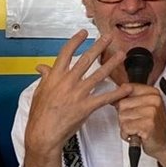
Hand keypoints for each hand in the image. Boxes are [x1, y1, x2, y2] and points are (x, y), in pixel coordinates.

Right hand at [22, 30, 131, 166]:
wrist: (43, 133)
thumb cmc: (40, 115)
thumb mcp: (39, 92)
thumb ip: (44, 77)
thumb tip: (41, 68)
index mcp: (55, 76)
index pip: (66, 52)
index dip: (76, 40)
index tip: (84, 33)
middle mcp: (68, 82)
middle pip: (86, 59)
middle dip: (99, 46)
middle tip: (109, 37)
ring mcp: (78, 93)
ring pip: (99, 74)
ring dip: (112, 63)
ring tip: (121, 55)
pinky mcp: (86, 106)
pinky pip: (105, 97)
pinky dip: (117, 92)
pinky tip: (126, 87)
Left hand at [116, 82, 165, 161]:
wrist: (164, 144)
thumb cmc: (153, 127)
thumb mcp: (143, 107)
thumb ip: (130, 97)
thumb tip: (115, 92)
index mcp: (153, 93)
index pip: (127, 88)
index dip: (123, 101)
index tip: (130, 109)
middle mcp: (154, 100)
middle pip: (122, 103)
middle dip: (124, 116)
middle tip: (136, 122)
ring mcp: (151, 112)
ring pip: (122, 116)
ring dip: (125, 126)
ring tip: (137, 128)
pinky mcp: (148, 125)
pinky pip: (125, 127)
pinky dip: (127, 134)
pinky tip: (136, 134)